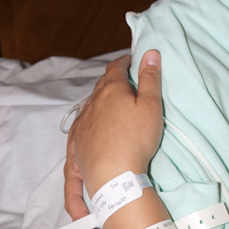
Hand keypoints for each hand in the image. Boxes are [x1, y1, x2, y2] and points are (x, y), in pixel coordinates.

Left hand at [63, 53, 163, 218]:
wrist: (113, 176)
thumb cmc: (136, 139)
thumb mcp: (151, 105)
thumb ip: (150, 78)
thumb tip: (150, 52)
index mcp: (111, 90)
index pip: (116, 68)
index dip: (124, 61)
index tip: (130, 60)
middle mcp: (93, 102)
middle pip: (102, 84)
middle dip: (112, 78)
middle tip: (124, 79)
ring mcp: (83, 122)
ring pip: (91, 103)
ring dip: (101, 98)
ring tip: (112, 102)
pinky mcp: (78, 140)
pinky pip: (82, 122)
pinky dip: (90, 117)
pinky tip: (93, 123)